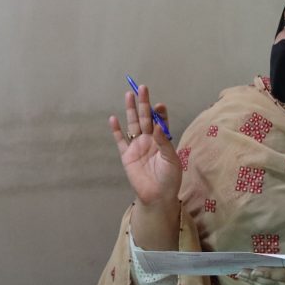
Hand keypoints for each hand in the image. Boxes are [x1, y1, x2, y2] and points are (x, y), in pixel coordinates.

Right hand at [109, 84, 180, 207]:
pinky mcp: (127, 155)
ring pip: (133, 124)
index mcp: (162, 140)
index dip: (160, 113)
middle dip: (144, 103)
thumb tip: (158, 125)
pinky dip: (116, 130)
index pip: (160, 122)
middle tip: (142, 88)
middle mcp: (149, 140)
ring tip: (129, 95)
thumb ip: (164, 142)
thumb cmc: (169, 179)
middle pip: (145, 118)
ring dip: (130, 110)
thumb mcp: (171, 160)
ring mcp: (137, 146)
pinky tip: (113, 119)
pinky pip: (120, 140)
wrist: (157, 196)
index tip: (159, 105)